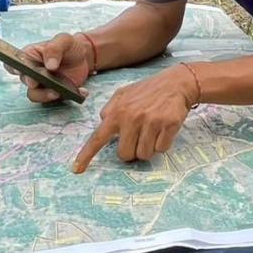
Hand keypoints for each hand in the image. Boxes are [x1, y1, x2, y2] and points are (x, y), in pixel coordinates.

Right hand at [13, 33, 94, 103]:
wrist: (83, 57)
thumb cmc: (68, 46)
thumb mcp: (64, 40)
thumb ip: (54, 48)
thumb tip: (49, 65)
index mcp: (30, 57)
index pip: (13, 64)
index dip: (13, 68)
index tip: (21, 70)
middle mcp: (32, 73)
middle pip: (25, 81)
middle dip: (32, 82)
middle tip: (39, 80)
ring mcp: (43, 85)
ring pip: (36, 95)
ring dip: (46, 95)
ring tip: (60, 91)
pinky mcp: (55, 93)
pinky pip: (58, 99)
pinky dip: (71, 96)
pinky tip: (82, 91)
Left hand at [71, 65, 197, 172]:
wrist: (176, 83)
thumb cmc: (148, 91)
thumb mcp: (123, 94)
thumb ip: (110, 109)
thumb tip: (102, 123)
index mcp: (117, 112)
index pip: (98, 138)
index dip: (86, 155)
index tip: (77, 170)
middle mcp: (132, 118)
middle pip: (125, 155)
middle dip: (132, 150)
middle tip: (139, 137)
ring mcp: (151, 122)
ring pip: (144, 155)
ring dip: (148, 148)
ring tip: (152, 132)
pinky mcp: (168, 125)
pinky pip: (161, 149)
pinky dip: (162, 143)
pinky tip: (163, 130)